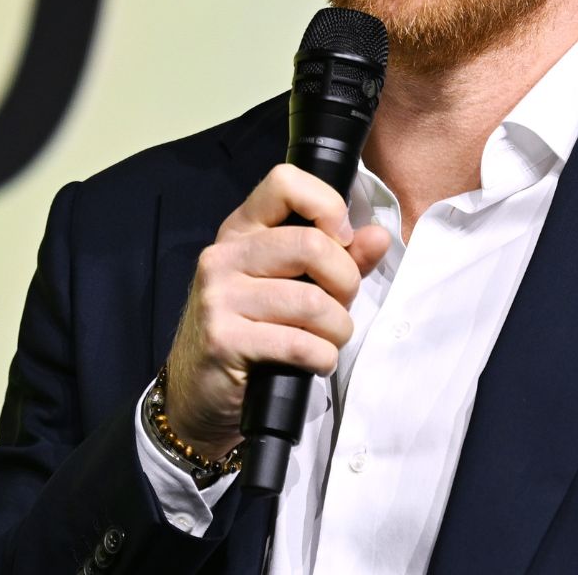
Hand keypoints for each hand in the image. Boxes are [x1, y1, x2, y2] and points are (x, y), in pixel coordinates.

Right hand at [160, 164, 391, 460]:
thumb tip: (379, 236)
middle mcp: (224, 256)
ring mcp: (219, 298)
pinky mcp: (223, 341)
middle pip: (311, 246)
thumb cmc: (254, 333)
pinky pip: (299, 344)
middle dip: (345, 283)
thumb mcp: (292, 285)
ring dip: (337, 329)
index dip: (327, 206)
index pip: (285, 182)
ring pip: (312, 301)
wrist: (198, 394)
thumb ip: (339, 258)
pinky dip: (322, 358)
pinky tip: (314, 363)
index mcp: (241, 230)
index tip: (341, 241)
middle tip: (339, 306)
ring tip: (328, 340)